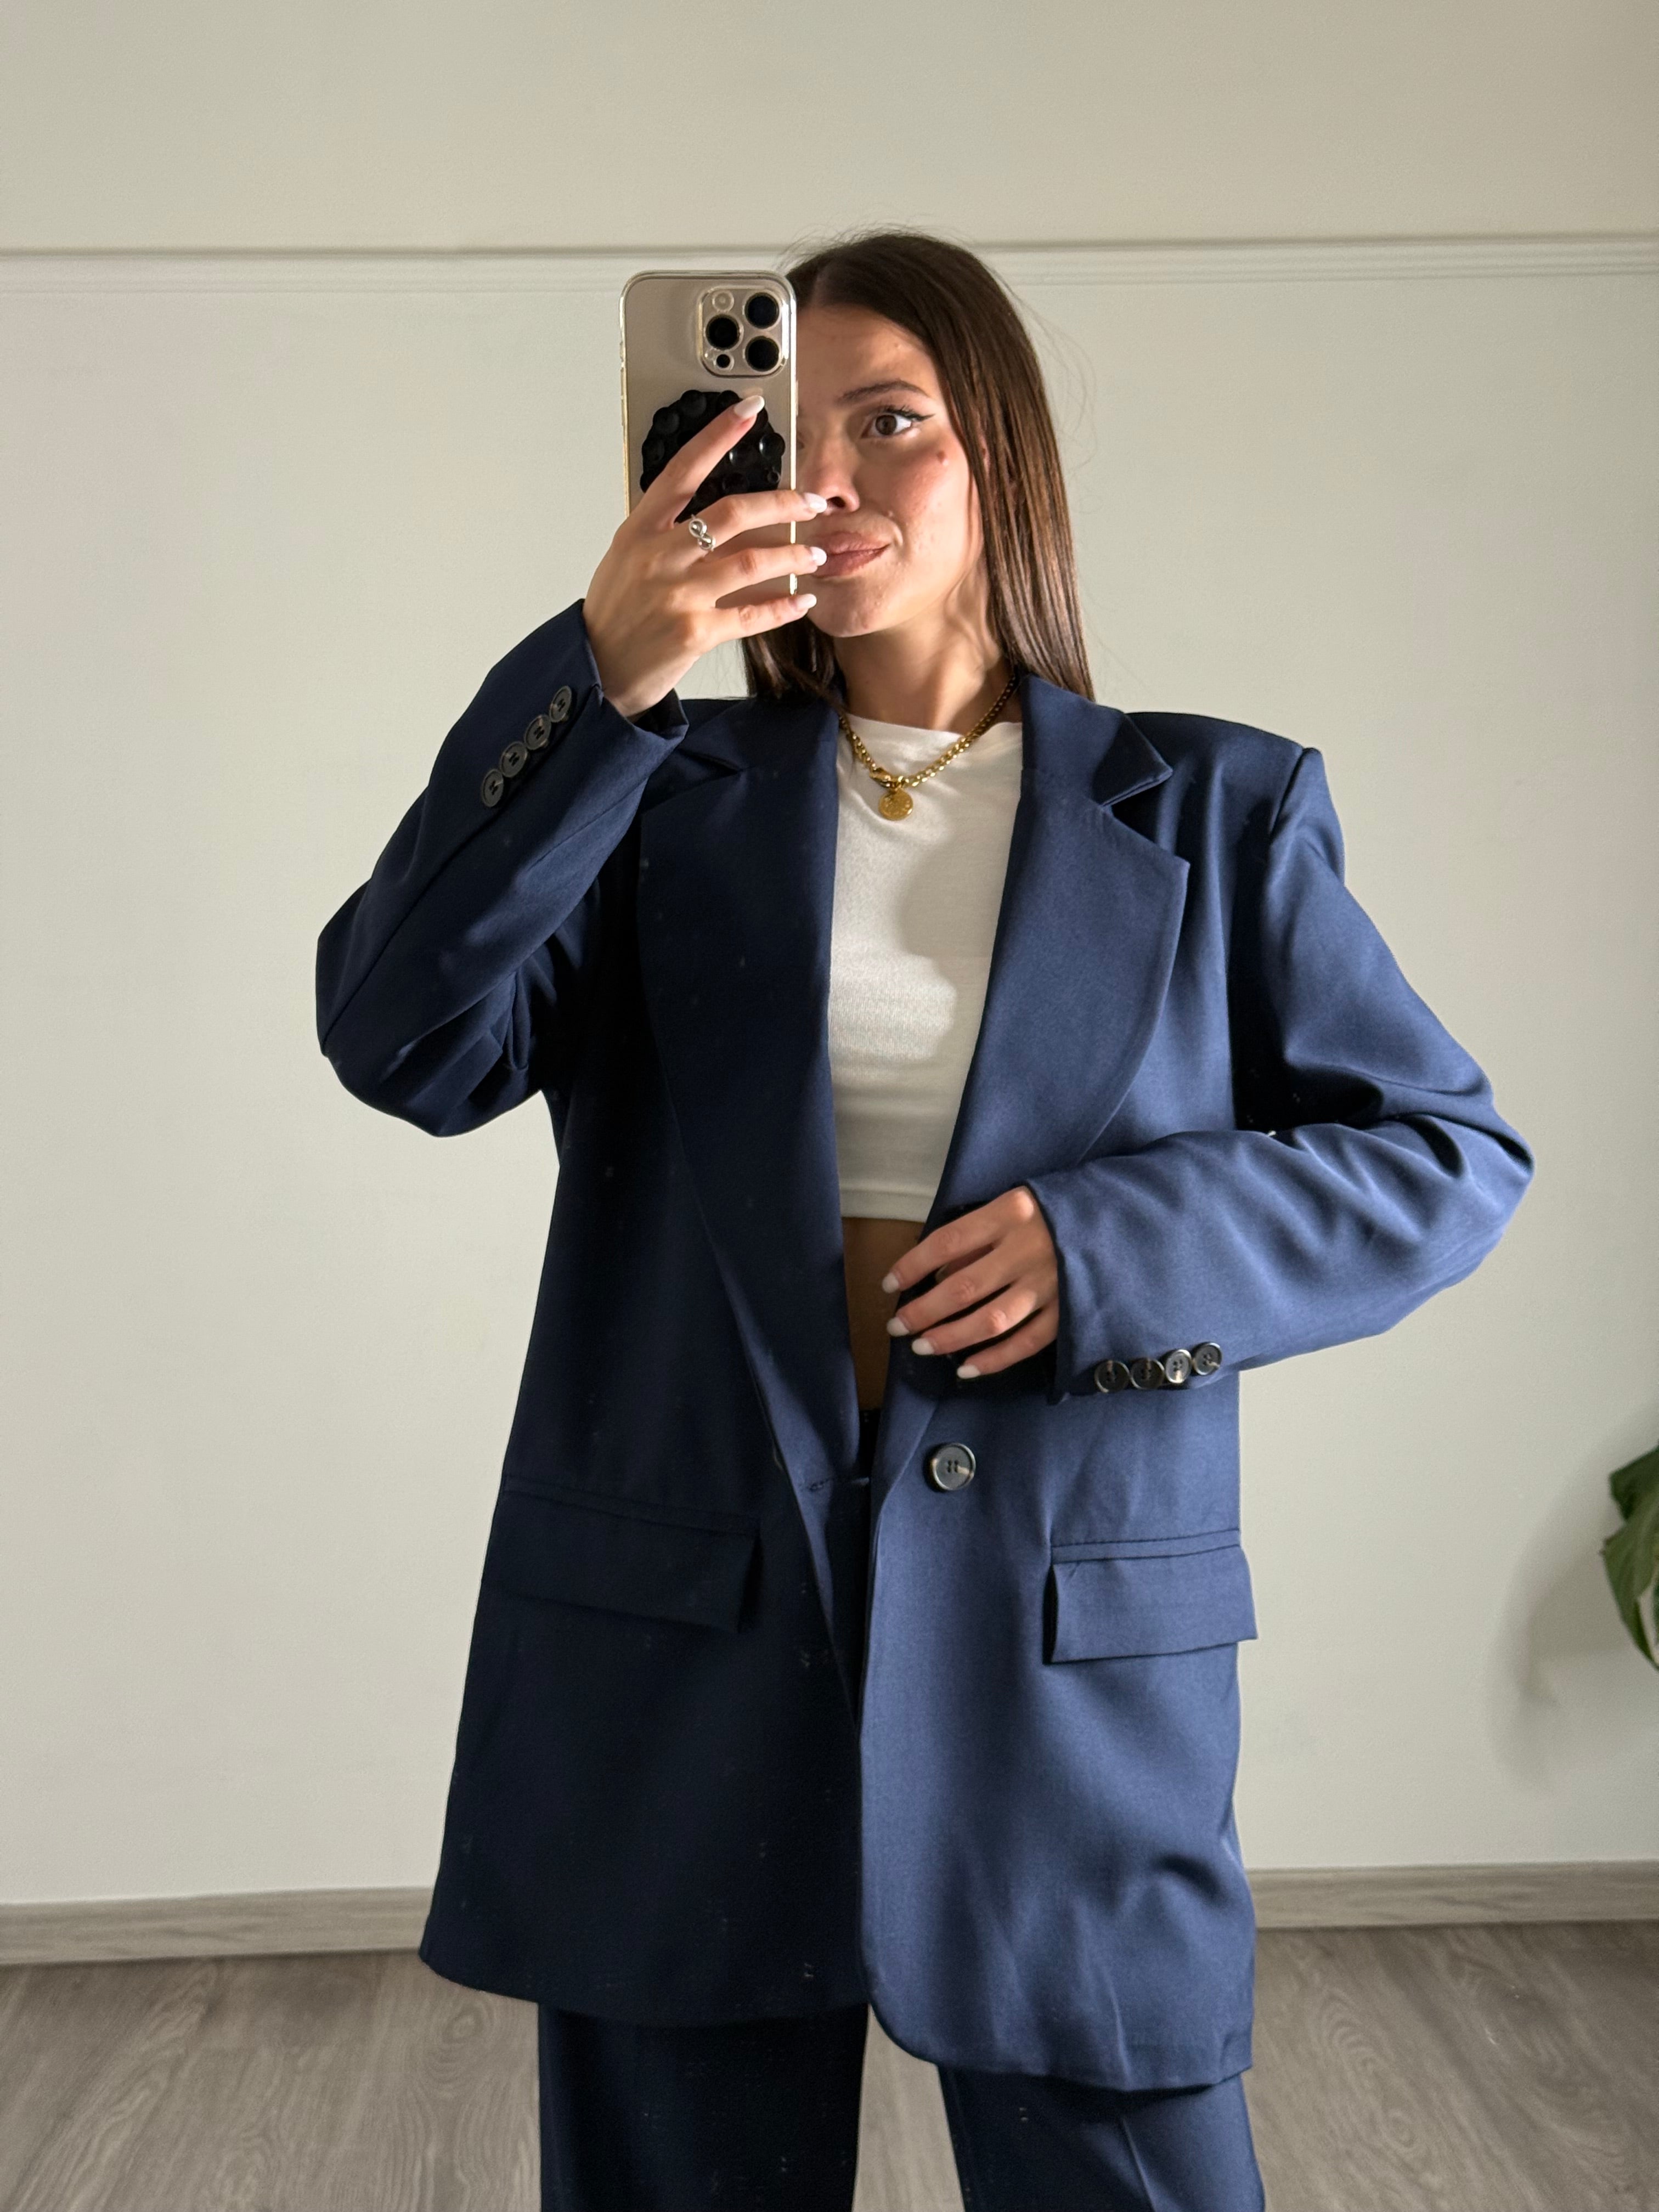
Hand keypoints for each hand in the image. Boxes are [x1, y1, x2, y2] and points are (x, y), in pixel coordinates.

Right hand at [582, 396, 830, 718]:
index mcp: (640, 530)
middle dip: (782, 503)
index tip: (750, 410)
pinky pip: (752, 614)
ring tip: (815, 554)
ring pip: (752, 561)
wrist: (598, 670)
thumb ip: (664, 532)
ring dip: (793, 555)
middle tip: (812, 503)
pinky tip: (802, 600)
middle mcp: (660, 557)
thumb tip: (711, 512)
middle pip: (733, 513)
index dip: (718, 436)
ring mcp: (678, 595)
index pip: (683, 470)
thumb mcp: (627, 559)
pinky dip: (783, 606)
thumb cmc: (614, 614)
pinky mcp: (695, 633)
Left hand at [882, 1186, 1059, 1380]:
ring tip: (922, 1346)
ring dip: (951, 1337)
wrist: (1116, 1220)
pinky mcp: (1069, 1311)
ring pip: (992, 1320)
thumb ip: (976, 1236)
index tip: (888, 1285)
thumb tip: (936, 1274)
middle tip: (897, 1326)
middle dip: (924, 1311)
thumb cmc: (1052, 1211)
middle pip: (964, 1287)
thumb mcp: (1012, 1205)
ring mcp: (1051, 1284)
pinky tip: (966, 1368)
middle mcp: (1029, 1249)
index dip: (912, 1266)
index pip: (947, 1242)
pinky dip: (994, 1359)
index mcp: (1010, 1213)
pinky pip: (1026, 1342)